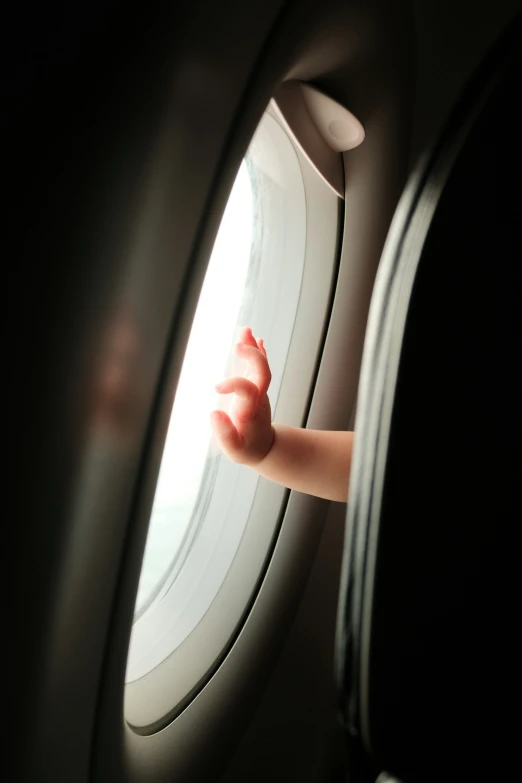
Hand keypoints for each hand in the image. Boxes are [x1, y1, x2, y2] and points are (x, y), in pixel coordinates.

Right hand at [211, 327, 273, 465]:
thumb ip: (224, 433)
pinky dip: (256, 350)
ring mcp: (259, 390)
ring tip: (245, 330)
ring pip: (261, 365)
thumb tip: (214, 413)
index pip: (247, 390)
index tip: (217, 387)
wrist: (263, 446)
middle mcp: (257, 397)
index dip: (234, 384)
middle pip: (262, 372)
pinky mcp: (256, 386)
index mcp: (250, 410)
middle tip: (238, 345)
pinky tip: (252, 336)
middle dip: (253, 356)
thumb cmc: (246, 448)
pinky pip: (257, 365)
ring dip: (253, 348)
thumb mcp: (234, 449)